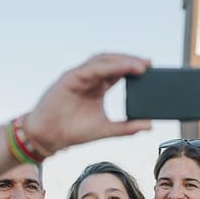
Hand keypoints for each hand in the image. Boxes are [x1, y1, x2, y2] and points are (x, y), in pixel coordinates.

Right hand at [24, 53, 151, 154]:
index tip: (151, 70)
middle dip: (131, 61)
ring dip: (122, 61)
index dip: (134, 68)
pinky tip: (121, 68)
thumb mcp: (106, 129)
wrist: (48, 137)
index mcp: (98, 87)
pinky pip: (91, 68)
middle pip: (113, 62)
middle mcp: (89, 78)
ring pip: (103, 61)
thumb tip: (148, 125)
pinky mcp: (70, 77)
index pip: (119, 72)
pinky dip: (108, 67)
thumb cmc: (73, 131)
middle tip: (149, 64)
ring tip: (139, 65)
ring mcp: (79, 76)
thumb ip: (126, 127)